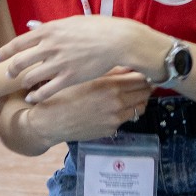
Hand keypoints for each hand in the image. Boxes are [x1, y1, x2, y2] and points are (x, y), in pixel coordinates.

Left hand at [0, 15, 147, 102]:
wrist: (118, 40)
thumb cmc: (96, 28)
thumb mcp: (70, 22)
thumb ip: (48, 26)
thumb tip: (30, 25)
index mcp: (49, 30)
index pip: (17, 43)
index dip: (2, 53)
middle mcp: (50, 47)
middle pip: (20, 62)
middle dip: (10, 70)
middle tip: (8, 75)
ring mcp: (59, 63)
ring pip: (31, 77)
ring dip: (24, 83)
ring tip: (24, 85)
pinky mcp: (69, 78)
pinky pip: (46, 90)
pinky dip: (35, 96)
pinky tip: (32, 99)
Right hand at [24, 69, 151, 143]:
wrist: (50, 121)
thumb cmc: (64, 94)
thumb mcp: (86, 76)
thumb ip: (111, 71)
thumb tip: (130, 66)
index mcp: (110, 86)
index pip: (141, 78)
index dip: (145, 74)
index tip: (144, 71)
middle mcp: (116, 103)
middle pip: (145, 92)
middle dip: (145, 86)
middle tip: (142, 80)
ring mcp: (115, 118)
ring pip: (140, 107)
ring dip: (139, 99)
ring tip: (131, 93)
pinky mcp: (111, 129)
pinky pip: (127, 118)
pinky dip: (127, 111)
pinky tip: (117, 105)